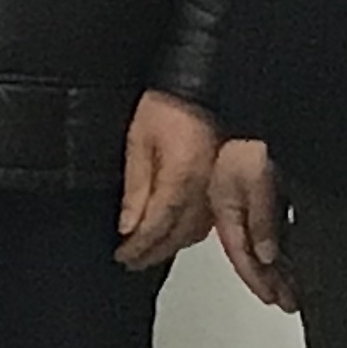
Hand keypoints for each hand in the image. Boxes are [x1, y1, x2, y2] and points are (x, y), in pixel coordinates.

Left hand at [113, 90, 219, 267]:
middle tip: (130, 261)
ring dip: (171, 248)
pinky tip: (176, 236)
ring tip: (148, 253)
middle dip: (151, 253)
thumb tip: (128, 224)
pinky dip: (189, 235)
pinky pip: (207, 221)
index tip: (122, 255)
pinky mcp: (224, 185)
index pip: (156, 226)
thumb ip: (136, 185)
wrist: (204, 87)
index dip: (137, 246)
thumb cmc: (170, 104)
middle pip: (177, 236)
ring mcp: (217, 188)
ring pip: (195, 234)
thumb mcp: (139, 139)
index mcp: (181, 177)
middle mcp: (204, 189)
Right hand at [209, 137, 295, 310]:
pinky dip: (282, 247)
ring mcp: (245, 198)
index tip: (272, 298)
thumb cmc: (245, 134)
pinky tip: (292, 256)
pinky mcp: (260, 189)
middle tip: (289, 302)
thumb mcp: (255, 177)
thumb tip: (267, 253)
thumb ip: (261, 217)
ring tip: (294, 288)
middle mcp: (232, 204)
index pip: (240, 252)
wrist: (247, 108)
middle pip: (251, 253)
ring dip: (278, 267)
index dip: (257, 278)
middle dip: (270, 281)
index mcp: (223, 204)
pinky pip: (269, 228)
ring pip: (261, 243)